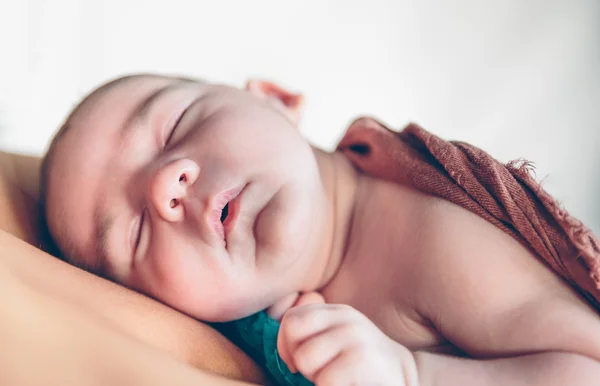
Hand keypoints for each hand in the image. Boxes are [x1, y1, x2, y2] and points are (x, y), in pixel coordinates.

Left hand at [277, 301, 417, 384]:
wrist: (406, 381)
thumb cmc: (363, 369)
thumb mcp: (338, 343)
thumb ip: (313, 334)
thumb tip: (278, 327)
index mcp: (338, 312)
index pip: (292, 319)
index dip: (285, 345)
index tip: (298, 365)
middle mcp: (346, 318)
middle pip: (294, 332)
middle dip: (297, 358)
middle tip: (316, 373)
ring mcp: (354, 336)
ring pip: (305, 358)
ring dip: (315, 377)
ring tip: (336, 379)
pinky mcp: (360, 359)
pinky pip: (323, 379)